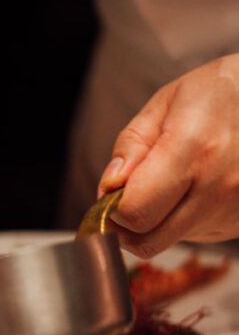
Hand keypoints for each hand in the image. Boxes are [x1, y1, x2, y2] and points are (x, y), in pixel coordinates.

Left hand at [98, 54, 238, 256]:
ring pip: (172, 240)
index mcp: (193, 151)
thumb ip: (132, 147)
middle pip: (149, 240)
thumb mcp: (166, 103)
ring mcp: (236, 210)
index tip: (112, 193)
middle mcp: (219, 188)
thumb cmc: (219, 94)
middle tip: (129, 196)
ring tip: (174, 179)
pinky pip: (198, 236)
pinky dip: (186, 219)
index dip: (112, 209)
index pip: (135, 213)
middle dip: (128, 224)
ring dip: (159, 220)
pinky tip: (198, 186)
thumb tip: (108, 189)